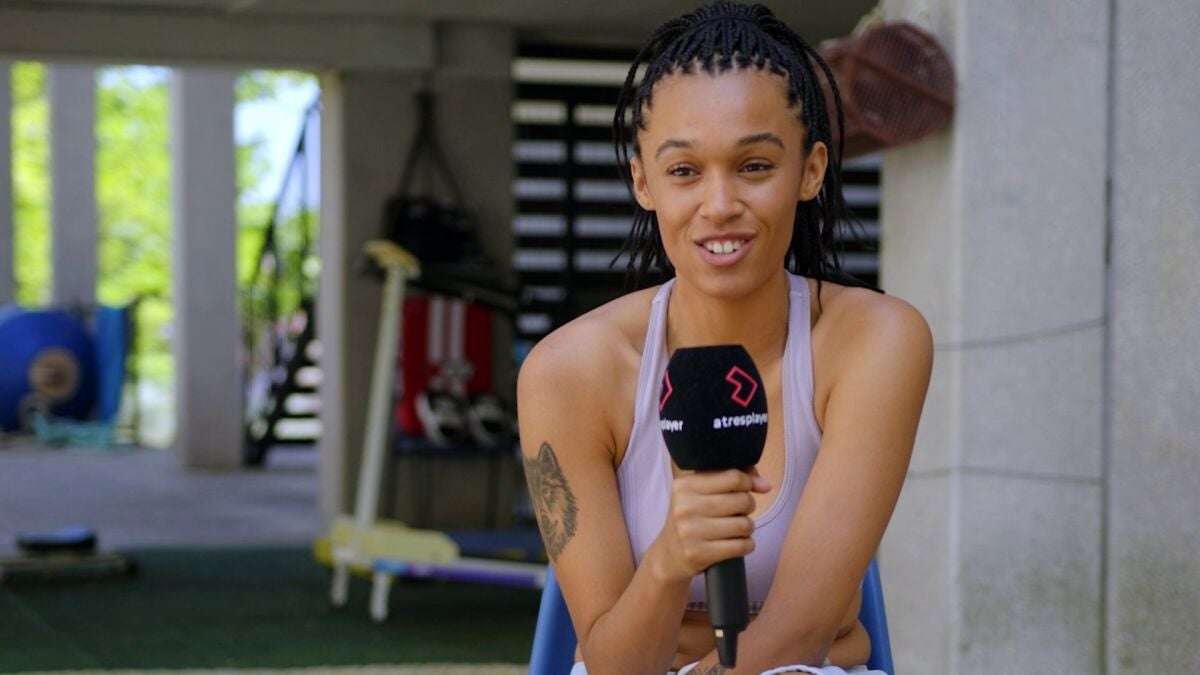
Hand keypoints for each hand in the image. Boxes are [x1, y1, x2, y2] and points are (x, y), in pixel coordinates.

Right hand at [656, 466, 771, 582]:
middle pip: (742, 500)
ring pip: (744, 524)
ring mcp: (690, 532)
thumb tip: (765, 485)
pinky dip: (746, 545)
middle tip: (738, 512)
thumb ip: (732, 480)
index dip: (747, 483)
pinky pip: (741, 546)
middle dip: (748, 506)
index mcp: (685, 486)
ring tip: (737, 528)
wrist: (669, 554)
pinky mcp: (698, 554)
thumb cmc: (692, 518)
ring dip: (748, 527)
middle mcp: (685, 507)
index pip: (732, 477)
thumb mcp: (701, 492)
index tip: (746, 489)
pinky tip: (737, 543)